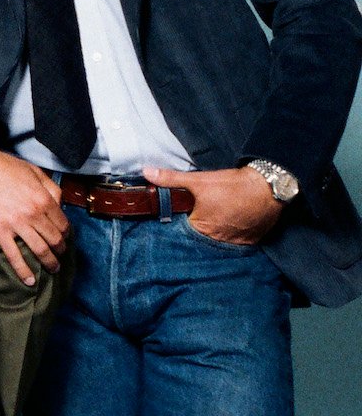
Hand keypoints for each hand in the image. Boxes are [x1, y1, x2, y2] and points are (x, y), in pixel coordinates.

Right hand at [0, 138, 66, 284]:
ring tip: (52, 269)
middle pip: (55, 240)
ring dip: (49, 263)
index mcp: (43, 199)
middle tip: (60, 256)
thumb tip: (60, 203)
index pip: (63, 224)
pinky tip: (30, 281)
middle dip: (60, 250)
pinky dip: (24, 271)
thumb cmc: (2, 166)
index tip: (63, 238)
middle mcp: (34, 214)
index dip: (66, 234)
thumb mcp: (33, 170)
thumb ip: (50, 186)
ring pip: (40, 250)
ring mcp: (16, 224)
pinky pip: (14, 256)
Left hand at [144, 165, 281, 245]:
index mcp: (202, 228)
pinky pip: (237, 240)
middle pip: (202, 236)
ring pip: (219, 239)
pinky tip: (232, 221)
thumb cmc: (232, 186)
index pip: (184, 230)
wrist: (268, 188)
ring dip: (216, 230)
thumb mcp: (198, 181)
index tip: (181, 215)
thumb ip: (170, 179)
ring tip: (217, 216)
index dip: (181, 222)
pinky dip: (233, 232)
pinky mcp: (252, 240)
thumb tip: (146, 172)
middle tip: (201, 213)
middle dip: (199, 226)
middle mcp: (219, 240)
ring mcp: (237, 242)